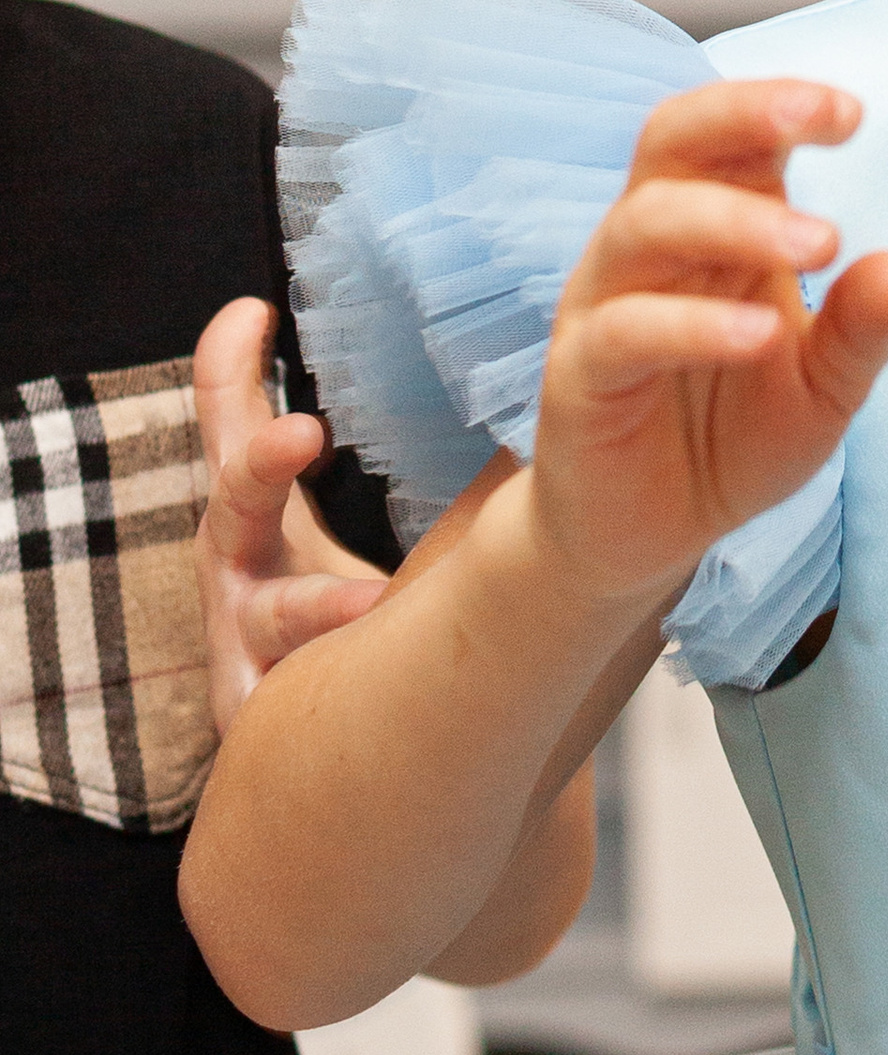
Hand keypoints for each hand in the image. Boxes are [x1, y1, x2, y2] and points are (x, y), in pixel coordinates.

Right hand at [193, 299, 390, 735]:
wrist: (349, 741)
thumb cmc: (364, 606)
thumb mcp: (383, 513)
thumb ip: (415, 443)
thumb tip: (490, 350)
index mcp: (259, 519)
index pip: (235, 431)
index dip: (230, 372)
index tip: (254, 313)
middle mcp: (243, 575)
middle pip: (234, 506)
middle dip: (260, 465)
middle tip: (302, 432)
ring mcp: (247, 648)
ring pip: (273, 619)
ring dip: (319, 607)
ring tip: (369, 604)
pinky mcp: (264, 723)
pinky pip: (291, 707)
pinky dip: (330, 689)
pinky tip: (380, 683)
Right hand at [524, 80, 887, 614]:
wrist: (651, 537)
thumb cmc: (731, 439)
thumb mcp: (821, 389)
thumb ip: (861, 332)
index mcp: (711, 228)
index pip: (728, 135)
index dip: (780, 105)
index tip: (851, 112)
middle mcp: (649, 249)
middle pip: (669, 140)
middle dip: (744, 114)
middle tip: (827, 120)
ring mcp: (604, 306)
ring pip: (643, 223)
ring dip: (736, 219)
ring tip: (824, 241)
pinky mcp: (578, 377)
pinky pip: (623, 330)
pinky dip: (694, 323)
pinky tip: (761, 334)